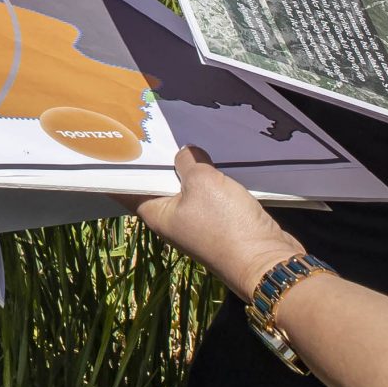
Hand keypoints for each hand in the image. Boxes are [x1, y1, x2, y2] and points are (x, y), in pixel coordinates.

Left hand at [128, 147, 308, 300]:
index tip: (119, 137)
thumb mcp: (203, 182)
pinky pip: (210, 194)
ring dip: (189, 165)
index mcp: (156, 213)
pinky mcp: (220, 222)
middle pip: (159, 183)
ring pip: (187, 187)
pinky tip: (215, 156)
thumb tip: (185, 152)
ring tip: (186, 132)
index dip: (125, 162)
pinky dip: (211, 177)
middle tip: (156, 124)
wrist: (268, 262)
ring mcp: (197, 222)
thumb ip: (189, 160)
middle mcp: (172, 219)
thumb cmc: (225, 224)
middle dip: (160, 157)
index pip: (129, 185)